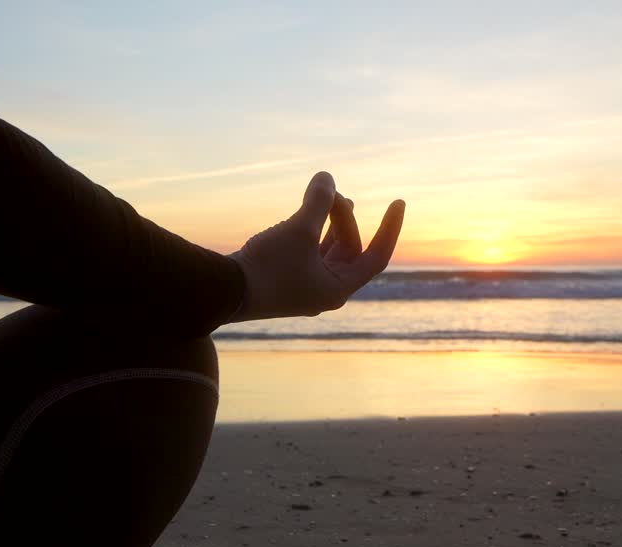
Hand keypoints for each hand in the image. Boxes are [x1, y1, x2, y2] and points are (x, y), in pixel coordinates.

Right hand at [228, 172, 404, 321]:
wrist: (223, 291)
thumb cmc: (266, 266)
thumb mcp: (298, 230)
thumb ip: (318, 202)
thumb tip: (328, 177)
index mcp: (337, 289)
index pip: (376, 256)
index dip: (390, 228)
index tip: (398, 202)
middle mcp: (324, 293)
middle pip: (348, 249)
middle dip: (344, 218)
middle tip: (328, 194)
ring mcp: (304, 289)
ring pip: (328, 251)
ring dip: (332, 224)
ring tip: (332, 198)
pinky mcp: (285, 281)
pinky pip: (309, 254)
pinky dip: (312, 232)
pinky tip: (305, 216)